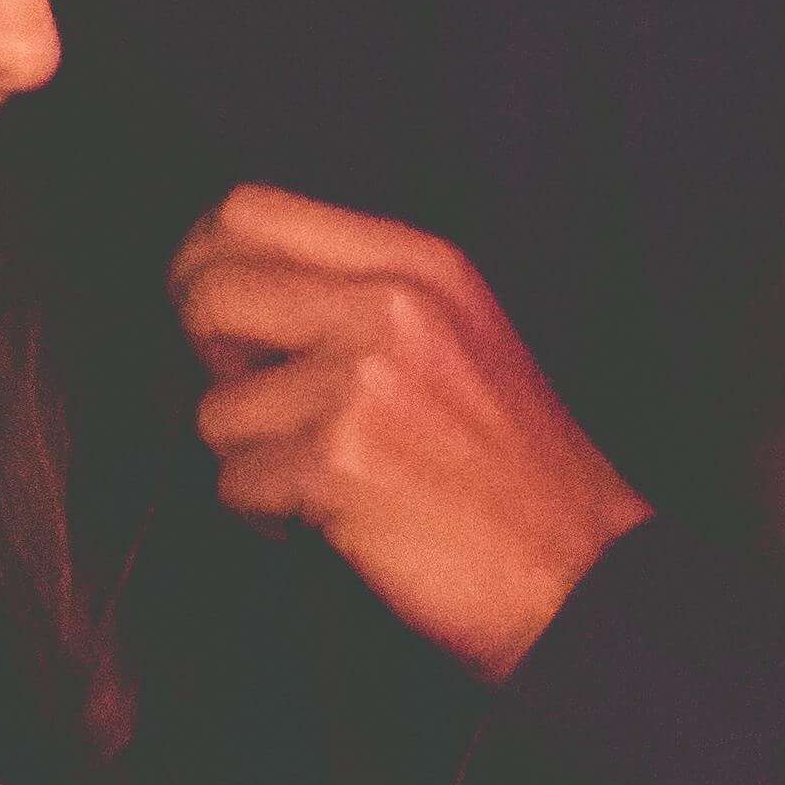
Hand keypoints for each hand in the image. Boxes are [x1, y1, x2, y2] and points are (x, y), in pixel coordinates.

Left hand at [180, 187, 646, 680]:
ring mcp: (362, 383)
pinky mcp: (337, 464)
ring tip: (320, 481)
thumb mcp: (458, 332)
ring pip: (212, 407)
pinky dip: (267, 515)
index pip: (248, 211)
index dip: (203, 265)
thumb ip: (359, 292)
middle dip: (207, 361)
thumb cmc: (515, 470)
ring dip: (249, 458)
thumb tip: (224, 290)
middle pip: (207, 291)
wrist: (581, 573)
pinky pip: (234, 482)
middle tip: (253, 404)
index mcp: (417, 263)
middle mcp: (389, 307)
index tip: (217, 318)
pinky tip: (329, 522)